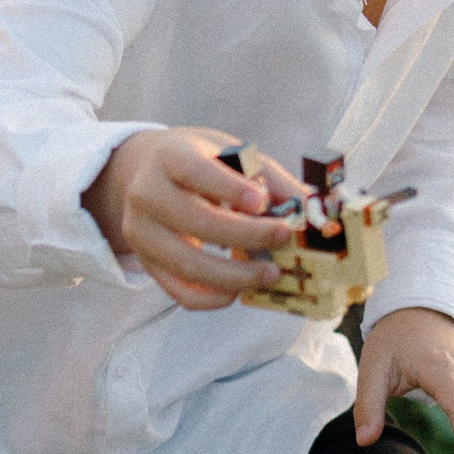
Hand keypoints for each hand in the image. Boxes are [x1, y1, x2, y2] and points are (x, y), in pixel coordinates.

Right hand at [84, 128, 293, 309]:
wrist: (145, 174)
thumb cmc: (200, 163)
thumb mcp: (229, 154)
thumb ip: (269, 178)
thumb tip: (312, 209)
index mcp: (168, 157)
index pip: (195, 172)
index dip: (229, 189)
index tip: (262, 202)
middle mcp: (146, 194)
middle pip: (196, 222)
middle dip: (246, 235)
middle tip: (284, 238)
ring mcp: (141, 232)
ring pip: (187, 263)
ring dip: (234, 275)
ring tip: (270, 274)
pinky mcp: (146, 263)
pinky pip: (178, 291)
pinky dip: (211, 298)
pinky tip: (238, 293)